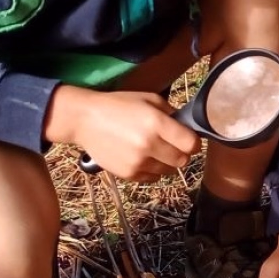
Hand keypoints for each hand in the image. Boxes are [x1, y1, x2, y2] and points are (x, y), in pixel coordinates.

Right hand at [45, 86, 197, 180]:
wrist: (85, 120)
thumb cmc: (118, 105)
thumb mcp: (149, 99)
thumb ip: (171, 113)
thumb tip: (188, 127)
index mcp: (156, 123)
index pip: (191, 144)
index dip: (194, 143)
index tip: (189, 140)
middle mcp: (149, 145)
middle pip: (182, 161)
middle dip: (181, 153)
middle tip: (172, 144)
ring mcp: (138, 162)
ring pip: (168, 171)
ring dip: (166, 162)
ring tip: (153, 149)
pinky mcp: (128, 174)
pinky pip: (152, 178)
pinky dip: (151, 169)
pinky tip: (141, 156)